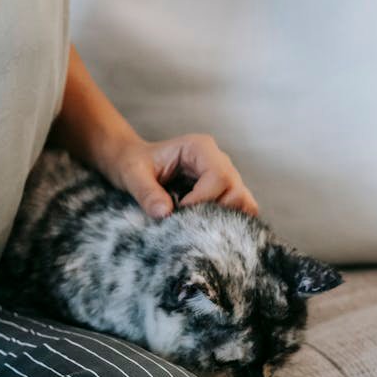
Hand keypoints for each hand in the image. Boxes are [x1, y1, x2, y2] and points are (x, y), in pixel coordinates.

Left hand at [107, 134, 258, 218]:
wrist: (134, 163)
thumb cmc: (134, 164)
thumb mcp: (132, 175)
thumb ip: (146, 193)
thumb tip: (165, 213)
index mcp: (200, 148)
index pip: (219, 176)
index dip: (203, 200)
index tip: (179, 211)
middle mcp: (218, 160)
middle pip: (236, 191)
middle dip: (215, 213)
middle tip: (190, 222)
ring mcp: (225, 177)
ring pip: (243, 202)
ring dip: (223, 220)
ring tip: (198, 226)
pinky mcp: (224, 193)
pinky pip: (239, 210)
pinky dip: (228, 223)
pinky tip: (205, 229)